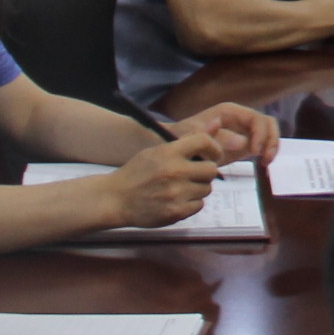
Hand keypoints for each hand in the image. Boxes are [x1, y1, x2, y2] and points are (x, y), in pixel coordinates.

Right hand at [103, 137, 224, 228]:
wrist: (115, 199)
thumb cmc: (137, 173)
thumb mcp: (157, 150)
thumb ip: (187, 140)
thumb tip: (217, 123)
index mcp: (168, 152)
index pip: (204, 141)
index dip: (214, 148)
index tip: (212, 154)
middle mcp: (175, 171)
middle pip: (211, 170)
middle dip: (206, 171)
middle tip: (194, 174)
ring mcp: (176, 193)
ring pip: (206, 189)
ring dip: (198, 188)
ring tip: (181, 187)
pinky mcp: (176, 211)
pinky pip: (199, 205)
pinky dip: (191, 203)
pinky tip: (176, 199)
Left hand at [165, 102, 277, 163]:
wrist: (174, 146)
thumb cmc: (182, 137)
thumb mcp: (195, 137)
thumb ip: (217, 138)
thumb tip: (243, 142)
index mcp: (230, 112)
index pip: (255, 118)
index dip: (260, 133)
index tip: (255, 152)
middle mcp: (240, 118)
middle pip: (267, 123)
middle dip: (271, 140)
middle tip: (265, 159)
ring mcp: (243, 130)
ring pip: (268, 133)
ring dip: (272, 146)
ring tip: (266, 163)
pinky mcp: (244, 144)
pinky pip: (263, 144)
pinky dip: (266, 152)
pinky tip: (262, 165)